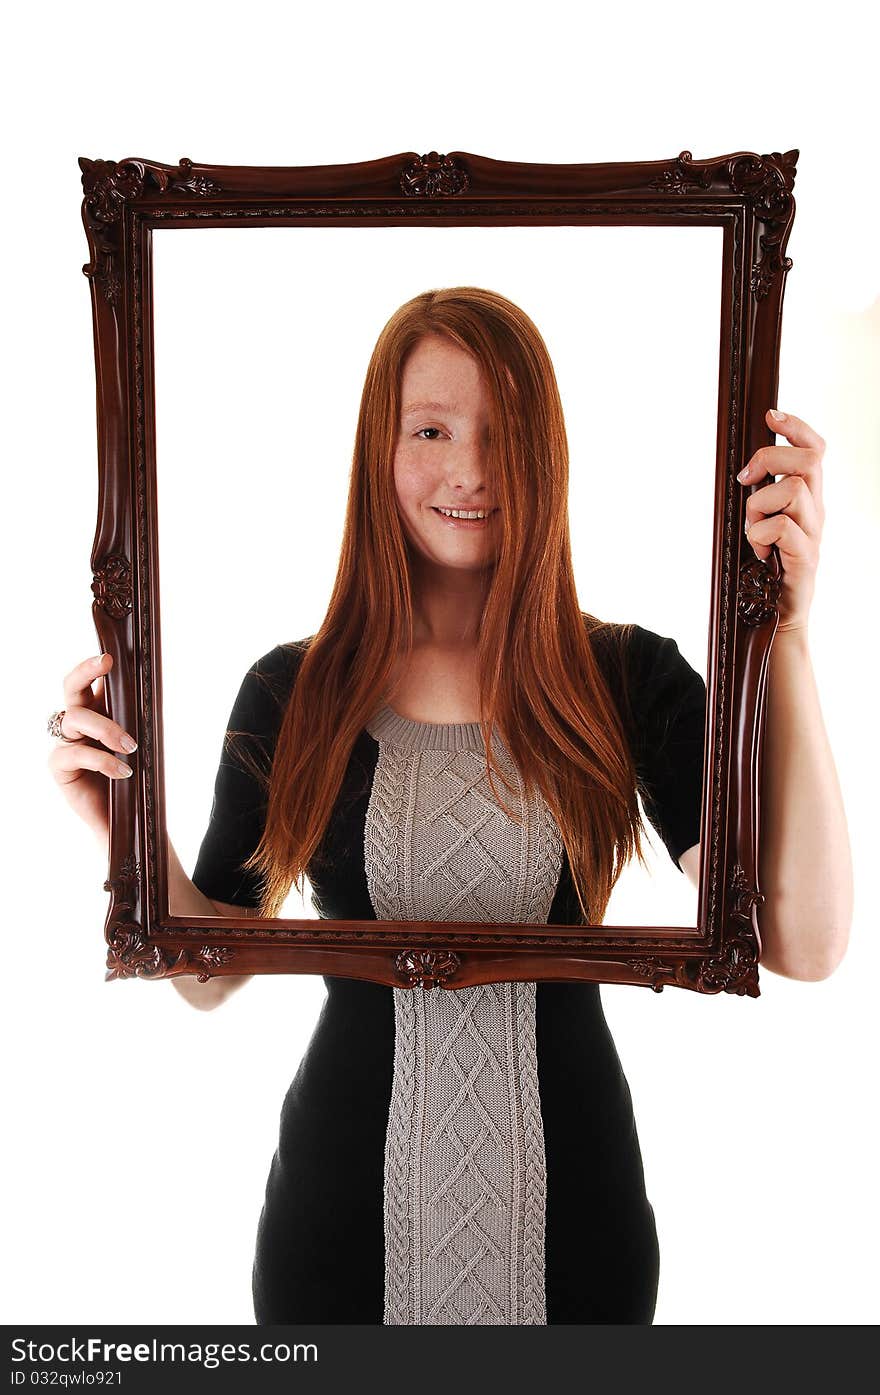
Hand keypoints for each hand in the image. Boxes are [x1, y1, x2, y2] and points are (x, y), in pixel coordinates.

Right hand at [47, 653, 137, 849]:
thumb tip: (150, 691)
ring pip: (75, 717)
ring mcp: (66, 742)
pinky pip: (76, 752)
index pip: (91, 680)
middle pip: (71, 686)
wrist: (127, 817)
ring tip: (131, 746)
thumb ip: (137, 718)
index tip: (110, 655)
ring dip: (106, 728)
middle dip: (86, 670)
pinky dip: (103, 760)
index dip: (95, 665)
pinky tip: (123, 771)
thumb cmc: (135, 777)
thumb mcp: (141, 743)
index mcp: (98, 711)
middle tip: (105, 661)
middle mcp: (77, 722)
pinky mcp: (59, 766)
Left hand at [737, 409, 825, 631]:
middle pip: (809, 460)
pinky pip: (780, 528)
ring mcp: (813, 533)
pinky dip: (760, 536)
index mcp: (808, 498)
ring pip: (790, 490)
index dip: (797, 427)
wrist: (779, 616)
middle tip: (745, 479)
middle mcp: (816, 511)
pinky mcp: (805, 556)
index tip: (770, 415)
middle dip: (771, 458)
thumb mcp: (762, 525)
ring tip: (752, 530)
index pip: (815, 450)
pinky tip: (759, 554)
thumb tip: (741, 472)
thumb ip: (759, 498)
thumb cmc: (765, 570)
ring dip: (758, 506)